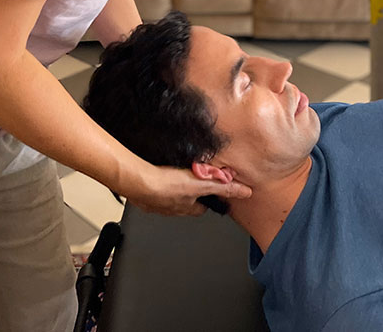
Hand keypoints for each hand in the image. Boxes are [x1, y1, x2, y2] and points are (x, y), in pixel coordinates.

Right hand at [125, 165, 251, 216]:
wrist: (138, 181)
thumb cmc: (166, 185)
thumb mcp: (202, 184)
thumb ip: (223, 186)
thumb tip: (244, 192)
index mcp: (188, 207)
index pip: (202, 206)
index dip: (207, 197)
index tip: (210, 189)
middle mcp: (173, 209)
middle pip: (185, 202)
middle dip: (189, 193)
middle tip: (190, 178)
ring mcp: (157, 203)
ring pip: (168, 197)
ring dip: (171, 188)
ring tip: (172, 174)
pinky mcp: (143, 195)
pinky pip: (151, 191)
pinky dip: (154, 184)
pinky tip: (154, 173)